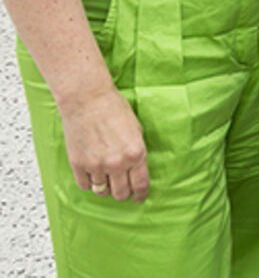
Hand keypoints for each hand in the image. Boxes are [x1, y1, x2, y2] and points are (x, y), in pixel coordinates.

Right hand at [58, 87, 147, 202]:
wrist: (88, 100)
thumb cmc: (114, 110)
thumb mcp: (136, 130)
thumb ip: (136, 152)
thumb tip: (136, 169)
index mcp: (136, 153)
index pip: (140, 185)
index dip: (140, 195)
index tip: (139, 199)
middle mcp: (117, 163)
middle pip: (120, 193)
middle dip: (123, 193)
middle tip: (121, 189)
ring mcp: (96, 165)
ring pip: (102, 191)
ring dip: (105, 188)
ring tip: (106, 180)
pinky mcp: (78, 164)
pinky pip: (84, 185)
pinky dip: (88, 183)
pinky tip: (91, 175)